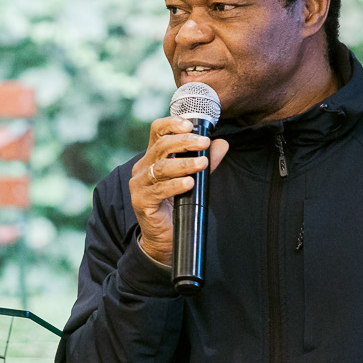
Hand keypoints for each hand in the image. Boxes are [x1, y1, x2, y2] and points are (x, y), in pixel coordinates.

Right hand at [128, 116, 228, 266]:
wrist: (164, 238)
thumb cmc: (177, 205)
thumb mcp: (193, 178)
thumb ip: (205, 161)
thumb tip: (221, 144)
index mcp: (153, 157)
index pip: (157, 131)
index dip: (171, 124)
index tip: (190, 124)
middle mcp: (143, 168)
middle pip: (161, 146)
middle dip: (185, 142)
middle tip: (204, 142)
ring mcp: (140, 185)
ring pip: (161, 167)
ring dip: (184, 163)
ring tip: (203, 164)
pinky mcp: (141, 202)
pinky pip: (159, 190)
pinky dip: (176, 185)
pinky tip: (190, 183)